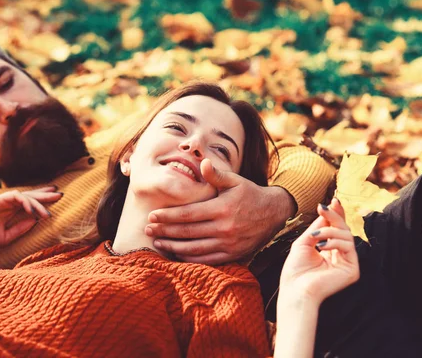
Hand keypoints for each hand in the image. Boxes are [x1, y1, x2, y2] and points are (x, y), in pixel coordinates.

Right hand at [0, 187, 61, 264]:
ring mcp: (1, 200)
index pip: (29, 201)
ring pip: (24, 196)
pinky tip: (32, 210)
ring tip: (48, 214)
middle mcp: (6, 203)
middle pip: (29, 195)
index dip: (42, 199)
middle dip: (45, 194)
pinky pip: (14, 197)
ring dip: (37, 203)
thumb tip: (36, 220)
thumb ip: (21, 228)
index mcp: (9, 210)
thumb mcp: (7, 236)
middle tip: (61, 194)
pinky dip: (25, 202)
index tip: (56, 198)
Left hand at [145, 159, 295, 263]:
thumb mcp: (235, 181)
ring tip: (157, 241)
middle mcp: (225, 228)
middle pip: (187, 232)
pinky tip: (176, 253)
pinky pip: (206, 259)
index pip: (188, 214)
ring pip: (193, 249)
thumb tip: (202, 163)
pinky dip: (188, 258)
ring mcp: (228, 244)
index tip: (152, 215)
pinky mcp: (232, 255)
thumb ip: (216, 174)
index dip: (168, 216)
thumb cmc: (249, 193)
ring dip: (172, 246)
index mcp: (222, 208)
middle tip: (148, 229)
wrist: (273, 213)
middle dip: (164, 231)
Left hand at [280, 198, 358, 304]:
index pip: (338, 229)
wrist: (295, 289)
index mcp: (330, 250)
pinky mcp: (353, 270)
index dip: (337, 214)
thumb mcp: (305, 241)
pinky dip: (335, 242)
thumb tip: (328, 208)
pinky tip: (321, 246)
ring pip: (347, 236)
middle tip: (323, 208)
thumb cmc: (296, 269)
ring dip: (330, 230)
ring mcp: (348, 263)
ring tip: (315, 237)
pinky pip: (349, 247)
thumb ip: (318, 226)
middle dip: (334, 217)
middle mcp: (341, 256)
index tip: (333, 200)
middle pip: (344, 229)